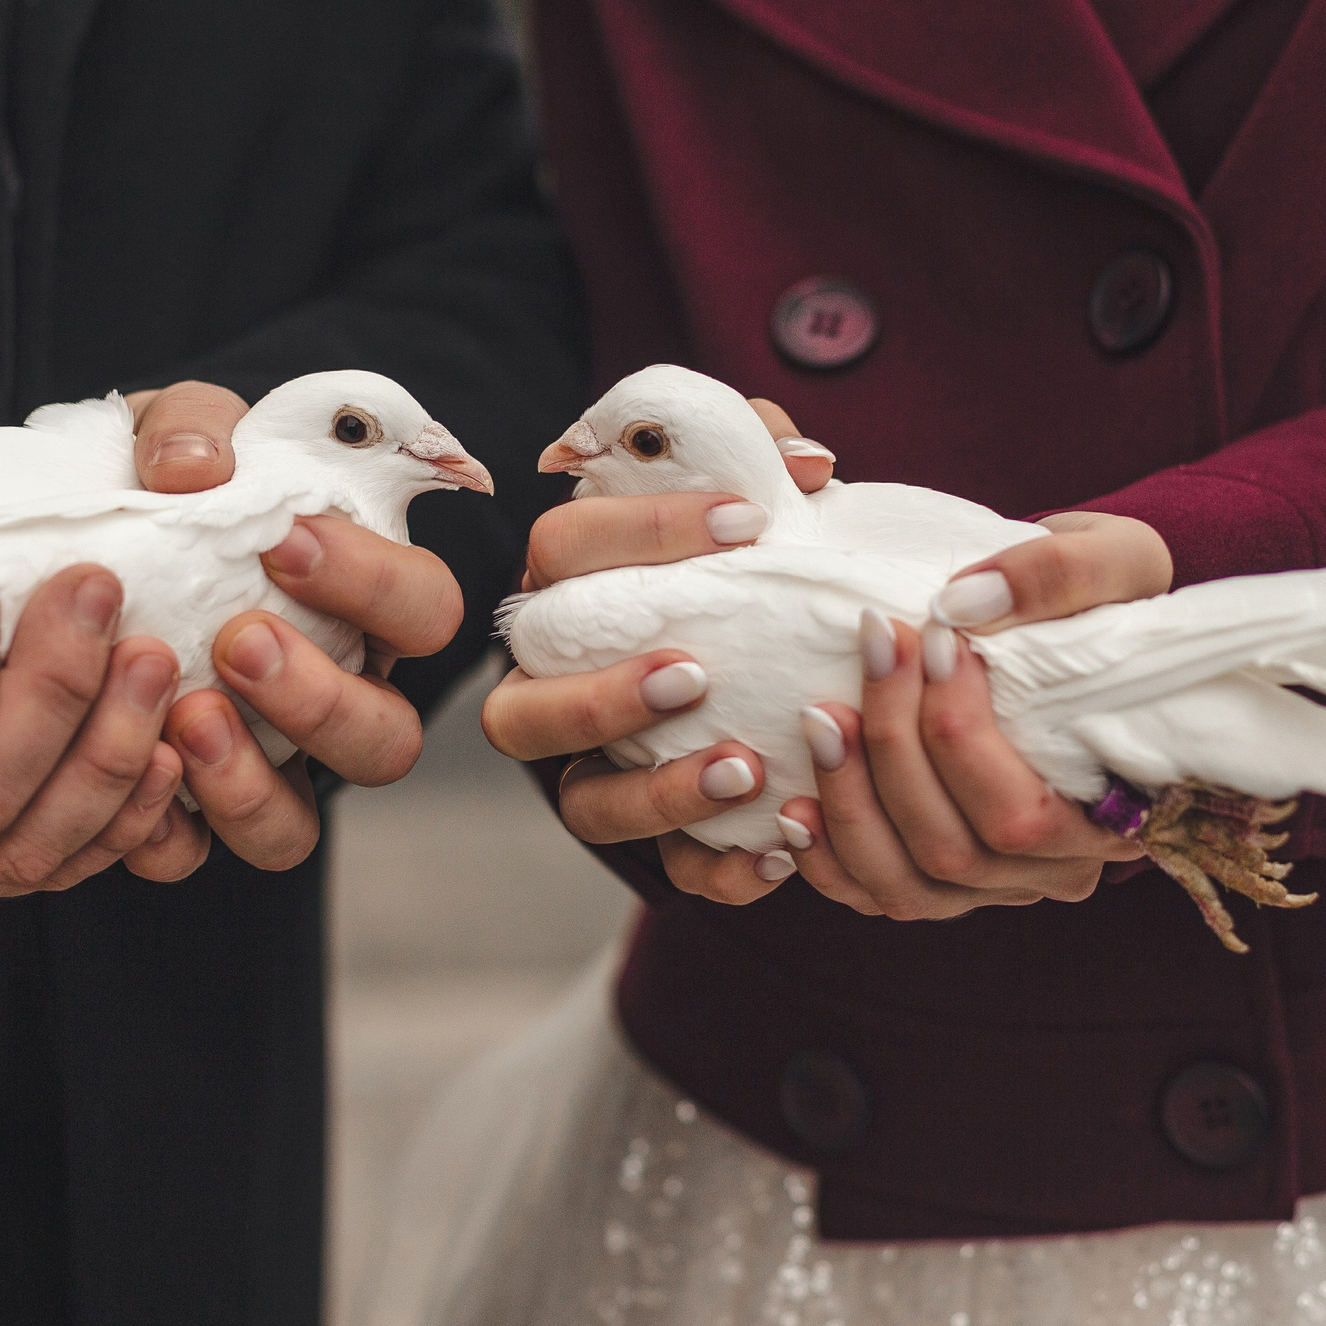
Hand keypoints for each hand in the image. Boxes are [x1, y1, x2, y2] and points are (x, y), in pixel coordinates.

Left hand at [124, 381, 464, 877]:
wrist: (73, 536)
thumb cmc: (160, 477)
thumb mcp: (177, 428)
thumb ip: (193, 425)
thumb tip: (193, 469)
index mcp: (363, 605)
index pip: (424, 609)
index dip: (373, 585)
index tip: (282, 541)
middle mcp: (334, 698)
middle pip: (388, 740)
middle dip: (320, 700)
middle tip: (239, 642)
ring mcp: (263, 766)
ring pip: (299, 824)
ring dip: (250, 784)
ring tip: (187, 715)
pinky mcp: (182, 810)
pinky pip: (194, 854)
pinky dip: (162, 831)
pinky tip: (126, 772)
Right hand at [484, 399, 836, 903]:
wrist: (791, 657)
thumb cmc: (751, 561)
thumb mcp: (759, 500)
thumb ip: (766, 458)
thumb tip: (802, 464)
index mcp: (569, 593)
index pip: (561, 551)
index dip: (640, 533)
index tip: (748, 521)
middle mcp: (559, 688)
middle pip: (523, 709)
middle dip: (599, 699)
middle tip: (693, 675)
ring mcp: (601, 769)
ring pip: (586, 803)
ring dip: (659, 792)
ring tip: (745, 770)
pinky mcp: (662, 832)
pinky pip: (673, 867)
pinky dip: (722, 867)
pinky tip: (780, 849)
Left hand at [776, 510, 1171, 918]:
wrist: (1083, 613)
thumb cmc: (1112, 594)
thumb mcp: (1116, 559)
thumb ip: (1059, 575)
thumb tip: (962, 605)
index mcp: (1120, 808)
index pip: (1022, 816)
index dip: (959, 740)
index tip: (930, 638)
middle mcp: (1063, 864)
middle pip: (955, 849)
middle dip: (892, 748)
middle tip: (872, 648)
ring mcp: (1000, 883)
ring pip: (907, 886)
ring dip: (849, 802)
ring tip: (819, 716)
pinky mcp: (945, 879)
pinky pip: (874, 896)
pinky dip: (827, 858)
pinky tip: (795, 804)